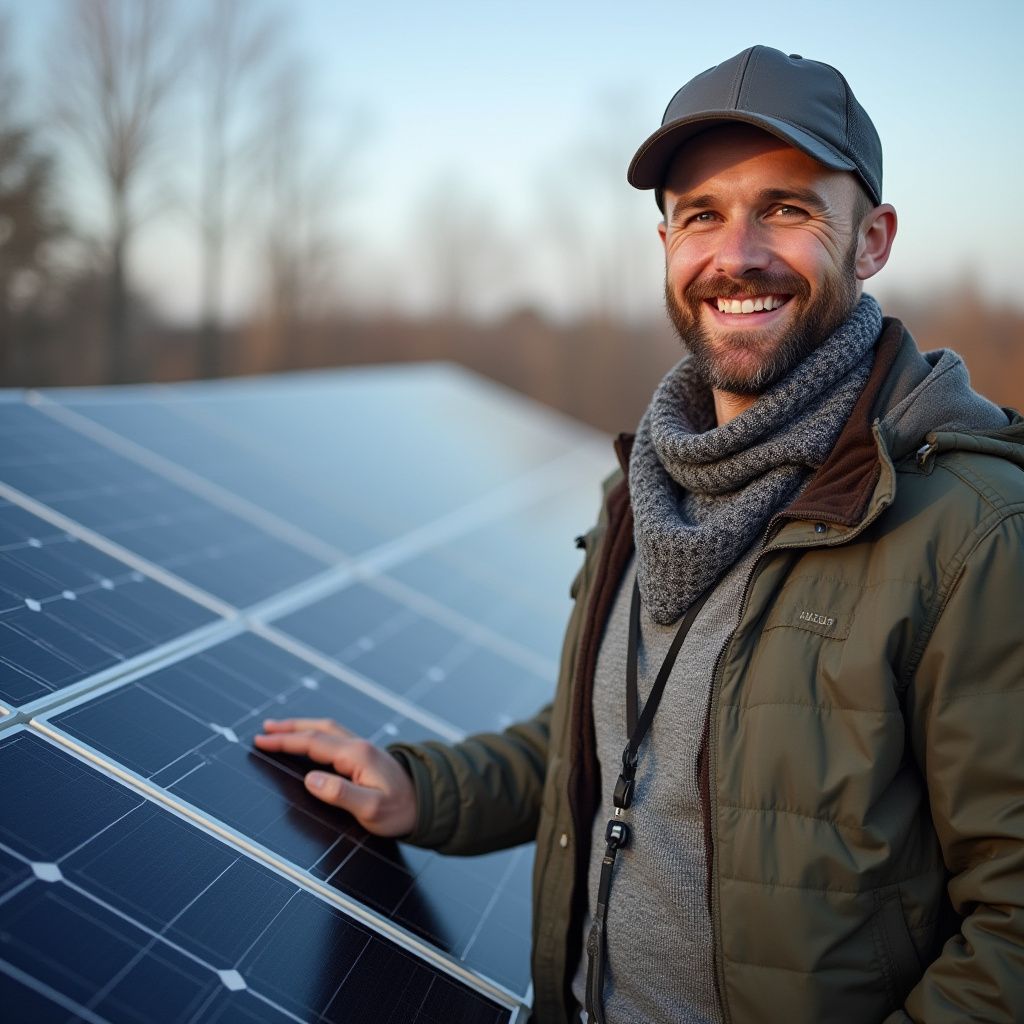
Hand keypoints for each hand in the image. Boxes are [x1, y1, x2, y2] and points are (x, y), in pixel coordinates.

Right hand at [253, 718, 416, 837]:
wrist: (430, 804)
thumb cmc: (401, 811)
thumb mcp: (371, 809)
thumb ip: (340, 793)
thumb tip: (311, 779)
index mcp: (357, 755)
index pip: (313, 743)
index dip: (285, 742)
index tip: (261, 741)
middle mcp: (359, 746)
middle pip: (318, 729)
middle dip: (289, 728)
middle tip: (264, 728)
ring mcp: (363, 749)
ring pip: (327, 729)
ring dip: (302, 727)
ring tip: (279, 728)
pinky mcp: (366, 756)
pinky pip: (335, 737)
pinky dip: (316, 734)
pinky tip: (311, 739)